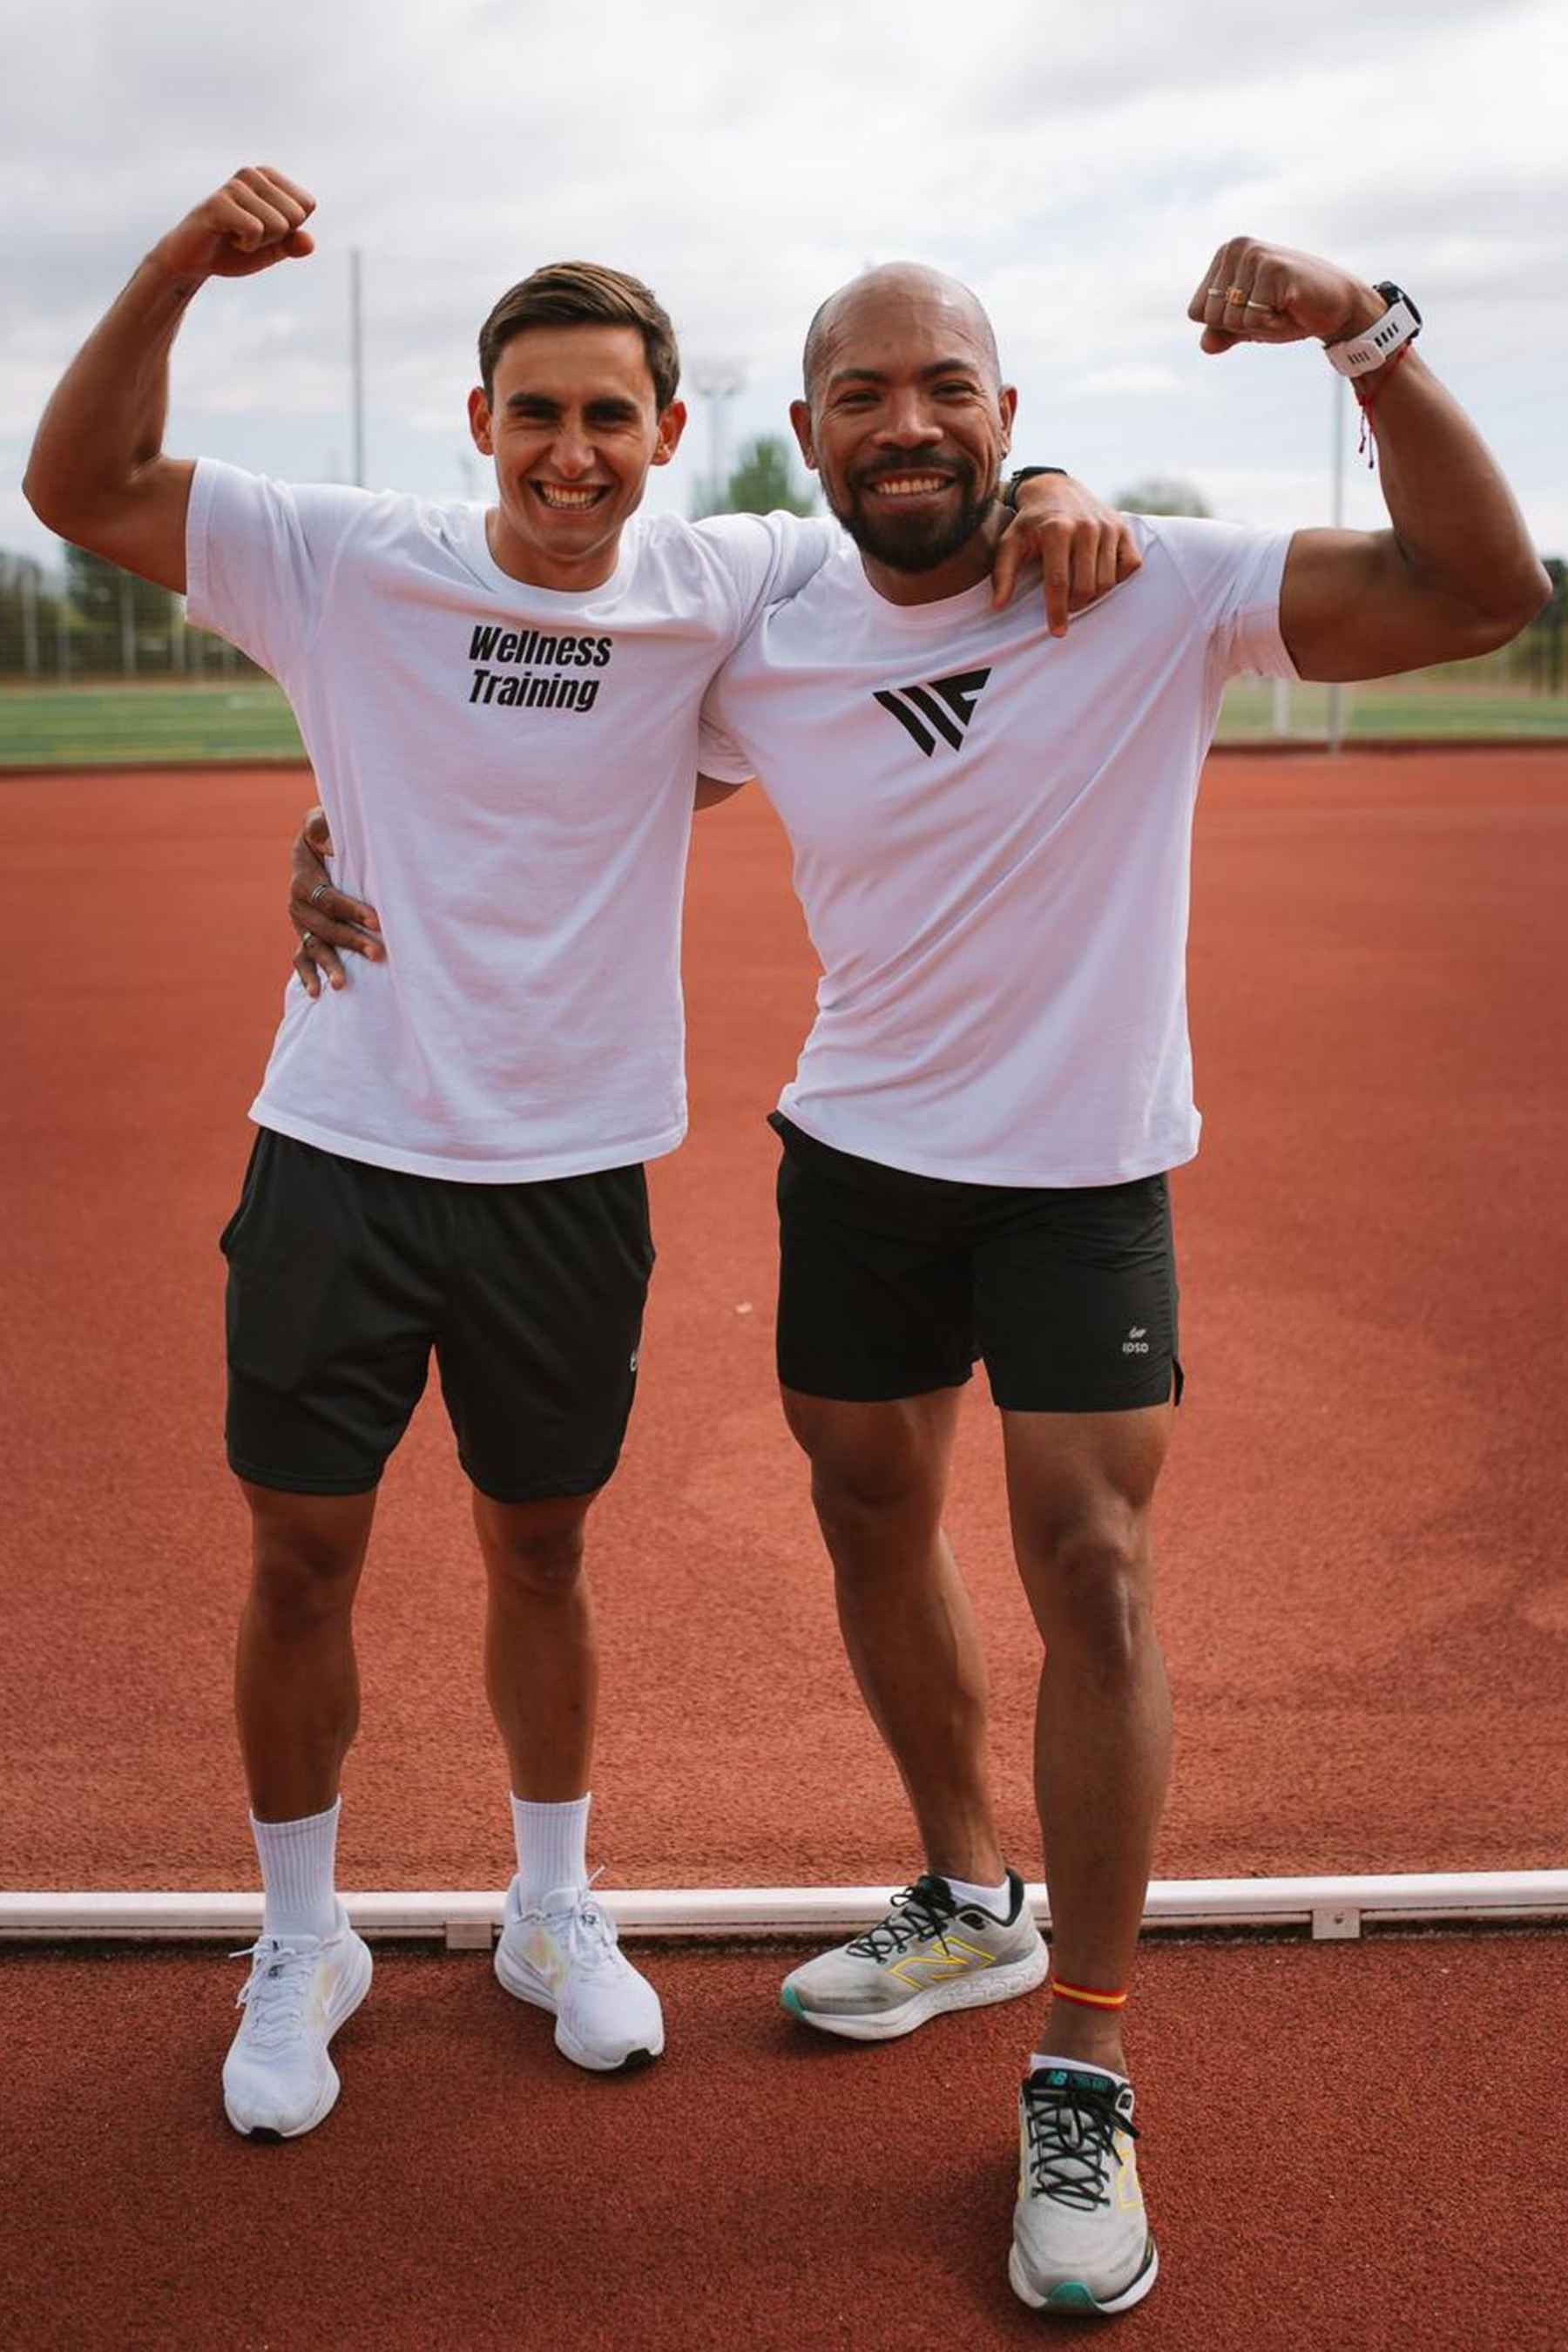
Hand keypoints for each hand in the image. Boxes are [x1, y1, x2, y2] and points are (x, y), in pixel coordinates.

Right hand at [149, 168, 315, 285]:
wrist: (195, 260)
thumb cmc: (235, 249)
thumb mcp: (272, 249)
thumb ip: (293, 244)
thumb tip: (309, 243)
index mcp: (269, 177)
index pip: (307, 205)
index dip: (289, 229)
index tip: (263, 229)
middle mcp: (252, 173)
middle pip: (295, 216)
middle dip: (276, 237)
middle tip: (247, 234)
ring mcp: (235, 186)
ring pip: (279, 225)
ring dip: (259, 242)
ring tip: (235, 235)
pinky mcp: (219, 202)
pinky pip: (256, 230)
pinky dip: (246, 245)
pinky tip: (227, 237)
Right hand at [288, 806, 382, 995]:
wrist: (317, 844)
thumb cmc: (326, 832)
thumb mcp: (320, 821)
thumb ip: (321, 828)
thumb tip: (331, 846)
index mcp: (303, 876)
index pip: (328, 897)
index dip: (351, 909)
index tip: (377, 920)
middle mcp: (297, 901)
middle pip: (324, 926)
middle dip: (351, 940)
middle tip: (378, 953)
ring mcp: (300, 921)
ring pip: (314, 946)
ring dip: (329, 965)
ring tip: (343, 984)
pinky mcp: (304, 934)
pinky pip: (301, 957)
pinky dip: (307, 975)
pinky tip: (316, 994)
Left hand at [992, 475, 1142, 632]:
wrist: (1056, 488)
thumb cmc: (1031, 522)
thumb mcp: (1010, 542)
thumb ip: (1003, 573)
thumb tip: (998, 605)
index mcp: (1057, 529)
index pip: (1059, 582)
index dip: (1057, 611)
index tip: (1057, 631)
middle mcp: (1086, 526)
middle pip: (1086, 586)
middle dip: (1075, 605)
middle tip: (1065, 605)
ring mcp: (1107, 526)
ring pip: (1108, 581)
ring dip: (1094, 595)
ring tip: (1079, 591)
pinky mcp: (1123, 528)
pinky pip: (1130, 565)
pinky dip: (1117, 578)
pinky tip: (1100, 574)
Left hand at [1188, 239, 1383, 355]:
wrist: (1337, 306)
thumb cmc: (1290, 312)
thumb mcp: (1247, 324)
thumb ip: (1221, 333)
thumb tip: (1205, 345)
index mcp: (1225, 255)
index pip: (1197, 311)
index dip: (1226, 324)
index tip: (1254, 309)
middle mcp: (1236, 248)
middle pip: (1211, 316)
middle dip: (1242, 325)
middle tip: (1271, 308)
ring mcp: (1255, 255)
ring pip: (1231, 320)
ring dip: (1259, 326)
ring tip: (1281, 307)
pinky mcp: (1274, 269)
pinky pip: (1252, 321)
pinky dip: (1272, 325)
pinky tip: (1291, 307)